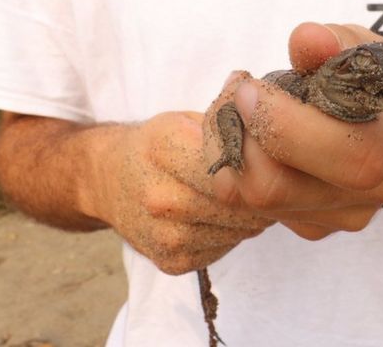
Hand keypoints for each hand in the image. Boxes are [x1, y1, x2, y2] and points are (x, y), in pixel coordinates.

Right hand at [89, 111, 272, 274]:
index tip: (271, 161)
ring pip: (240, 230)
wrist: (108, 180)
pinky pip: (226, 248)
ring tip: (246, 199)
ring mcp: (164, 235)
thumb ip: (230, 126)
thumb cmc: (157, 145)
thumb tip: (275, 133)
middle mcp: (160, 197)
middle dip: (264, 195)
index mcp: (164, 149)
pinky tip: (223, 217)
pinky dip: (234, 233)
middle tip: (271, 182)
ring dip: (253, 216)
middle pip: (240, 203)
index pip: (236, 165)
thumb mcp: (186, 119)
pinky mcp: (171, 262)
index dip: (261, 164)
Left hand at [210, 23, 382, 239]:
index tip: (251, 88)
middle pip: (274, 188)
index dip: (280, 121)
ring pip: (251, 200)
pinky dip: (240, 169)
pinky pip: (254, 207)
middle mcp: (369, 192)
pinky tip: (256, 139)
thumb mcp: (370, 55)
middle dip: (239, 138)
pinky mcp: (312, 226)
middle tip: (238, 97)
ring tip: (242, 112)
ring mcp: (338, 217)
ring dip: (231, 150)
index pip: (337, 152)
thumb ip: (338, 43)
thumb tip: (307, 39)